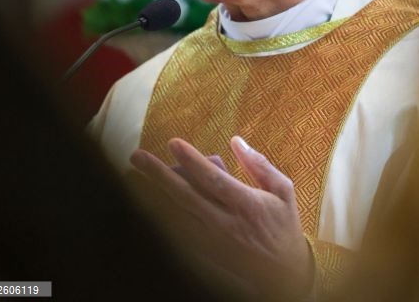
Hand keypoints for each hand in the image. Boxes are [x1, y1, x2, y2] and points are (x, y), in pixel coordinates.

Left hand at [130, 137, 312, 301]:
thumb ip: (259, 165)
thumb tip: (236, 141)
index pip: (213, 180)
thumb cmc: (283, 227)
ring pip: (177, 214)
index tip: (173, 142)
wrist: (283, 277)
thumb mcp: (283, 192)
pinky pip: (179, 230)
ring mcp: (212, 241)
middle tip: (136, 156)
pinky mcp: (204, 253)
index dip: (192, 161)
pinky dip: (163, 212)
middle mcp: (225, 224)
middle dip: (159, 174)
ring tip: (135, 172)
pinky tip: (149, 197)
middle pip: (185, 196)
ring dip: (155, 192)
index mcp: (247, 205)